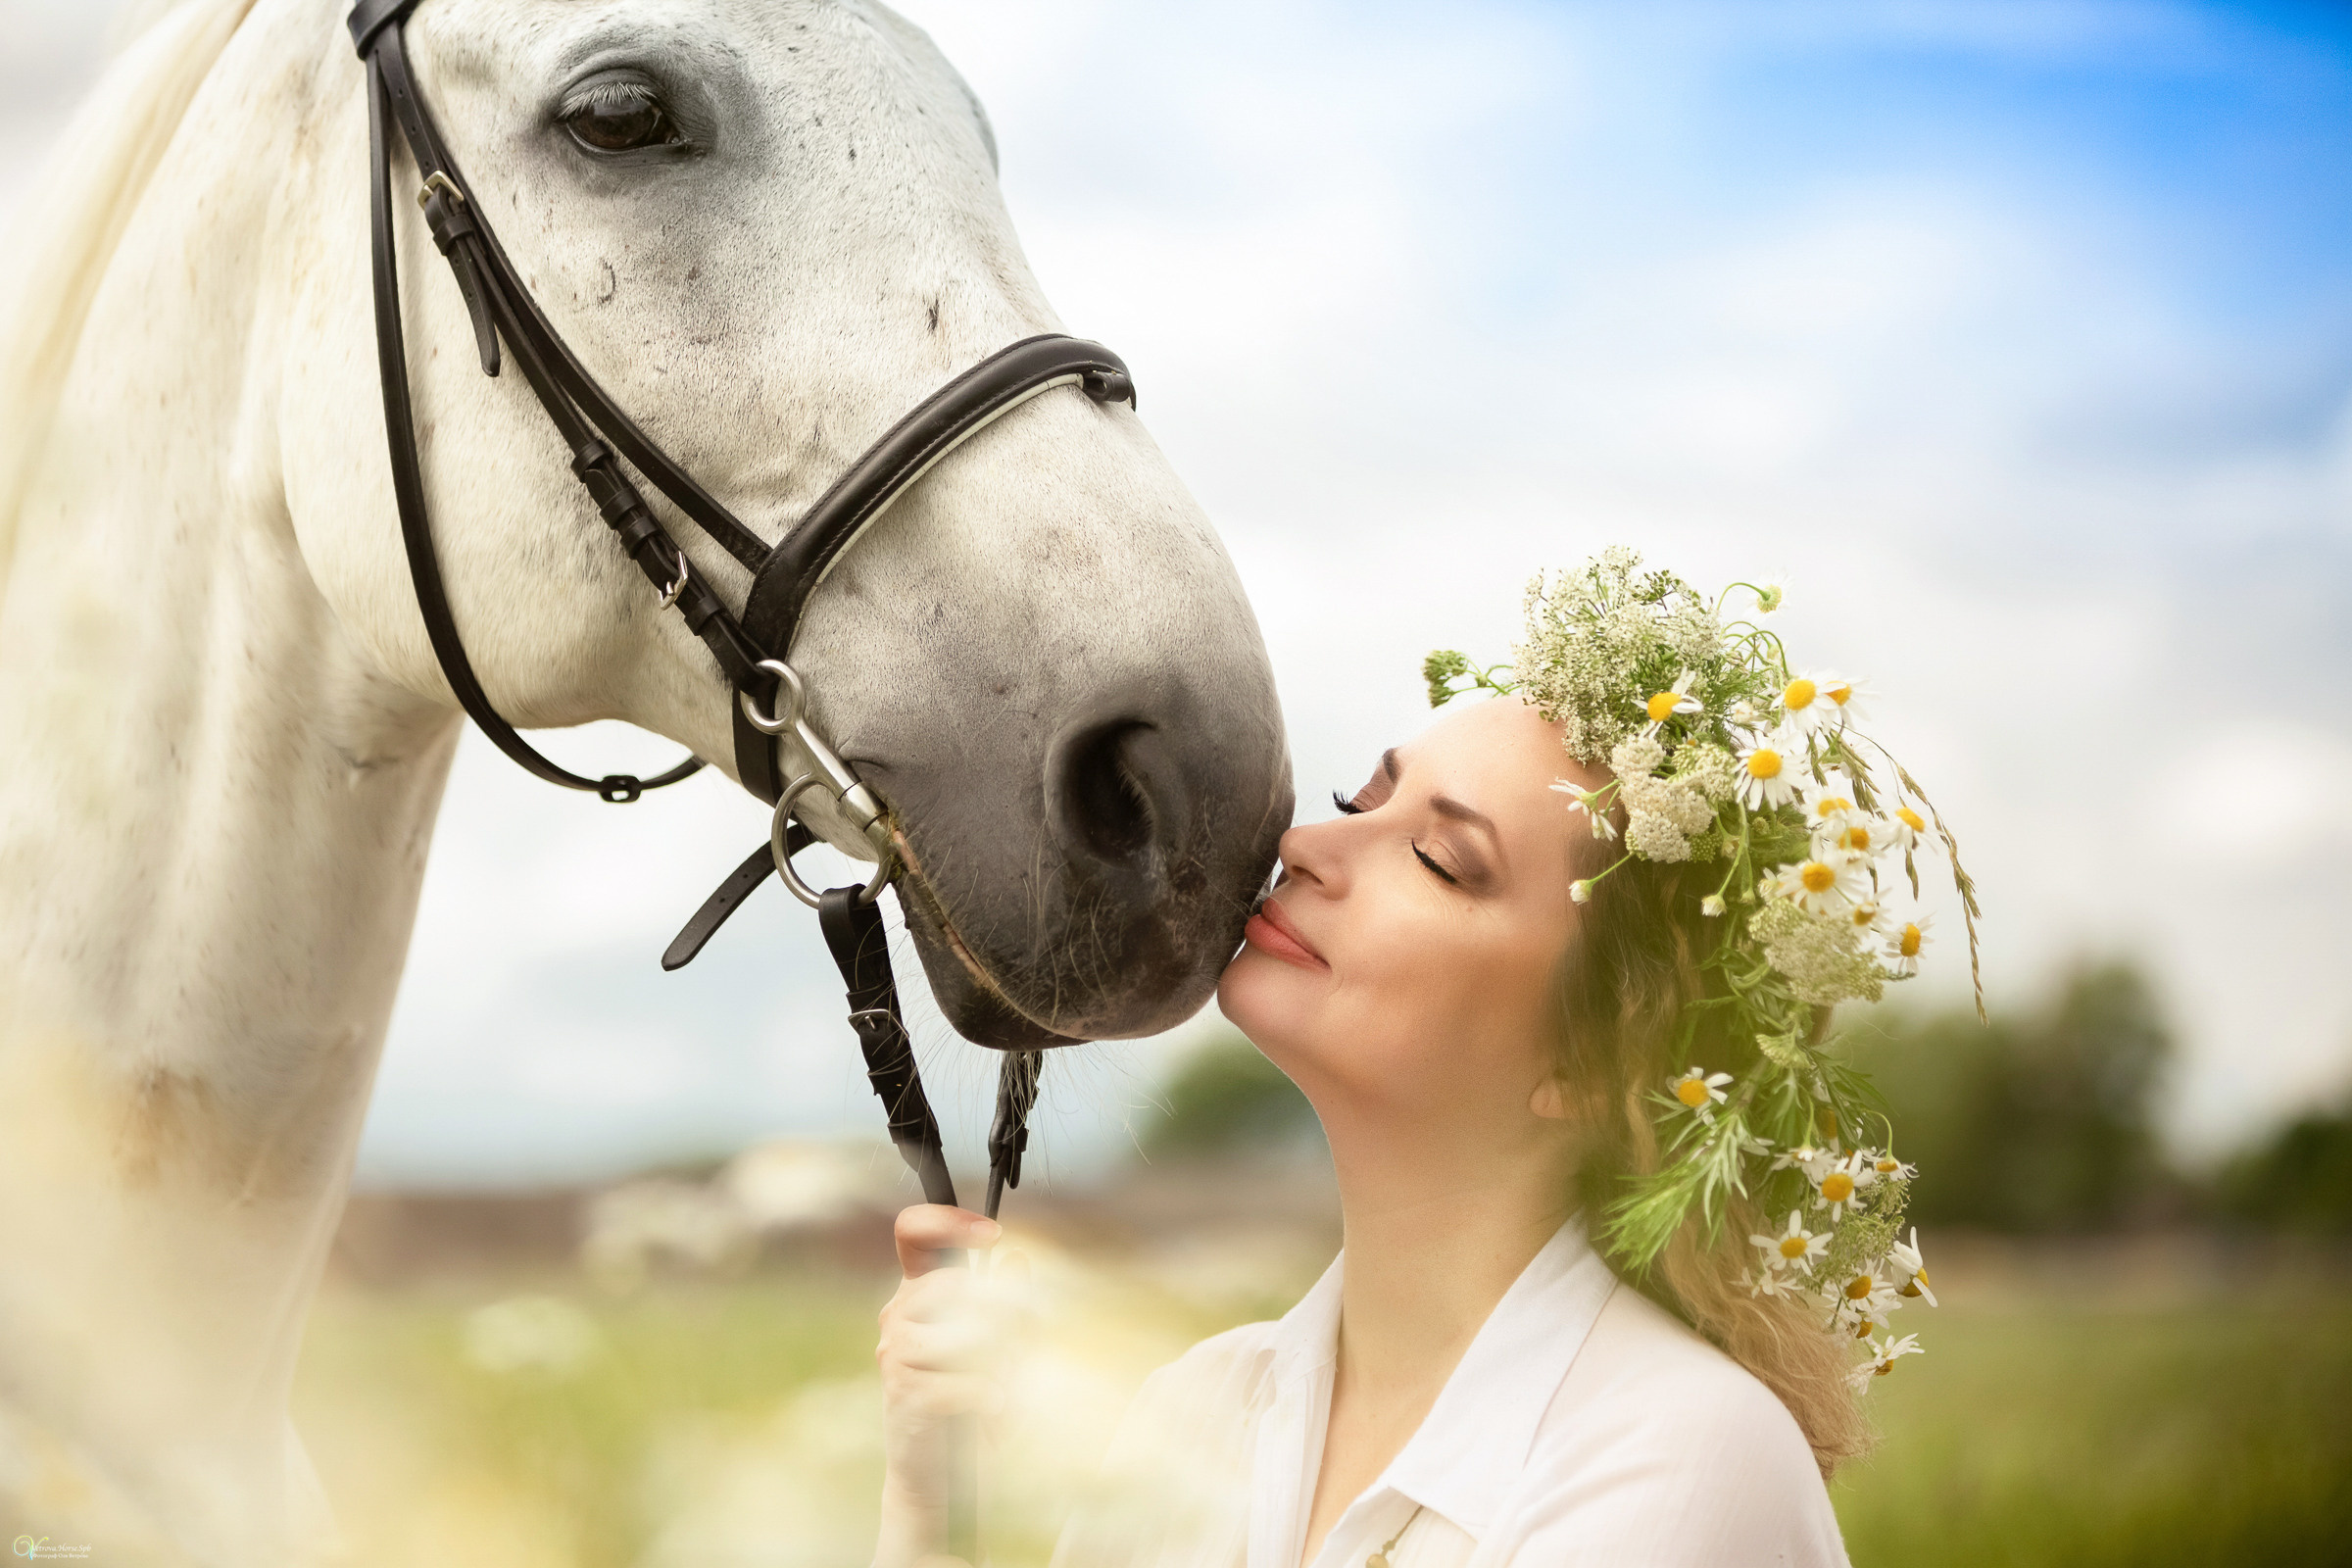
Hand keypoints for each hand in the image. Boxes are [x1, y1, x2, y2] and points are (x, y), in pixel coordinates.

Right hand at [873, 1204, 1017, 1567]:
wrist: (937, 1474)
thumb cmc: (969, 1402)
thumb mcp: (1001, 1349)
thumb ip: (1009, 1303)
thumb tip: (1017, 1260)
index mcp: (918, 1292)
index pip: (913, 1232)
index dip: (949, 1221)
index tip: (991, 1235)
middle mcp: (899, 1313)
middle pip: (960, 1284)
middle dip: (1005, 1320)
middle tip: (1019, 1354)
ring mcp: (895, 1350)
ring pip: (968, 1333)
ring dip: (1002, 1366)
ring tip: (1004, 1392)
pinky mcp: (903, 1390)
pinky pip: (966, 1380)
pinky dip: (992, 1400)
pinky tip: (994, 1413)